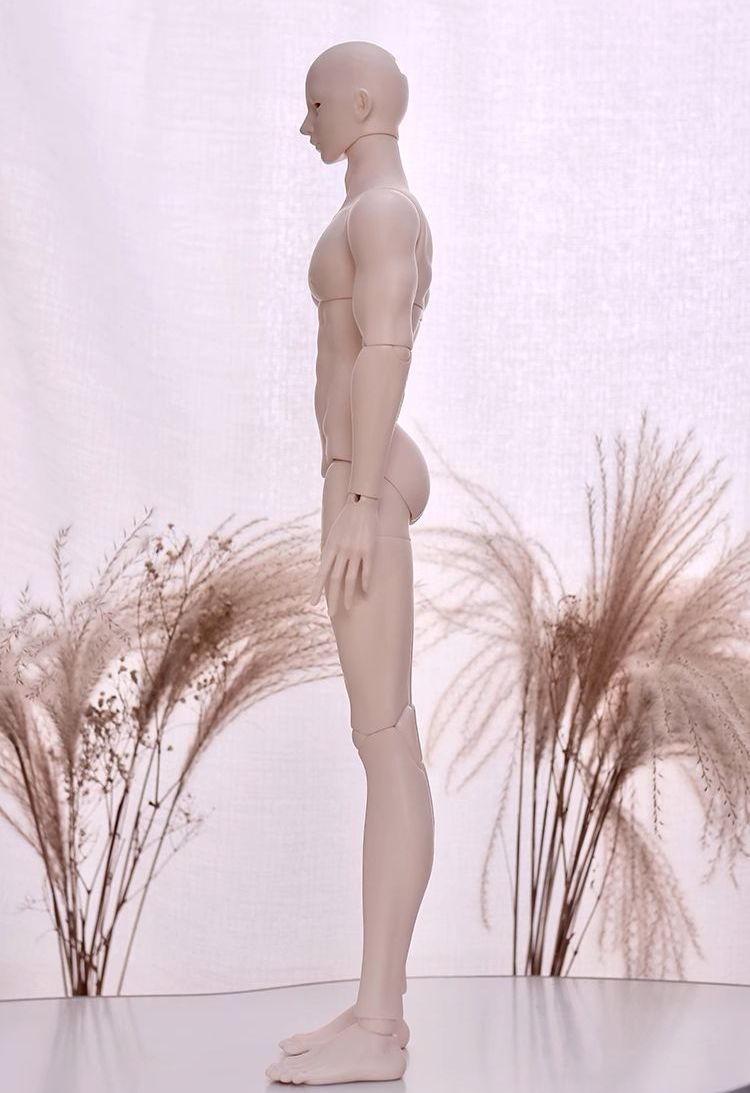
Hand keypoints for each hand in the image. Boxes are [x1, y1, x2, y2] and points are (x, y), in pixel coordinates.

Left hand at [310, 493, 378, 614]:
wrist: (361, 503)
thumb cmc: (346, 519)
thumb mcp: (332, 535)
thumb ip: (329, 551)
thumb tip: (324, 567)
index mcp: (330, 548)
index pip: (322, 574)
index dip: (317, 590)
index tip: (313, 603)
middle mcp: (341, 552)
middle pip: (335, 580)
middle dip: (333, 598)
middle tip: (331, 613)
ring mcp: (355, 551)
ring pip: (350, 579)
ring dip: (349, 595)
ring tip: (348, 607)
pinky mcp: (369, 550)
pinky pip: (367, 571)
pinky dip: (365, 583)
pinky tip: (365, 593)